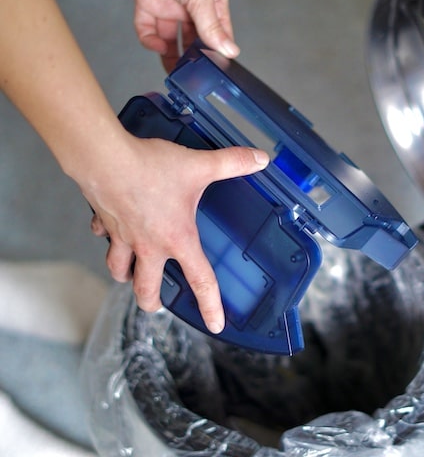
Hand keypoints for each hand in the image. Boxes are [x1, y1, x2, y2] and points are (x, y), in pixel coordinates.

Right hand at [86, 134, 268, 333]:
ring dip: (125, 275)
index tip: (215, 324)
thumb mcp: (200, 166)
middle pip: (146, 288)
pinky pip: (103, 237)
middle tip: (156, 304)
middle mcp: (149, 245)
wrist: (105, 159)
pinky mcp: (104, 221)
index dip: (211, 306)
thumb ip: (232, 163)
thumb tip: (260, 159)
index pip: (201, 280)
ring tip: (131, 274)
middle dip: (151, 301)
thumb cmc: (151, 168)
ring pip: (119, 269)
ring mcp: (123, 236)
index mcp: (177, 239)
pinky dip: (107, 238)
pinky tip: (110, 232)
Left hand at [132, 0, 238, 71]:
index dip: (215, 54)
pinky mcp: (148, 2)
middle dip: (190, 60)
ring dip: (168, 55)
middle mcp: (191, 8)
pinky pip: (146, 28)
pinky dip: (149, 39)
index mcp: (212, 5)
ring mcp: (169, 6)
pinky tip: (156, 46)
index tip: (214, 72)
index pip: (217, 36)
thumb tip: (230, 50)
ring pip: (169, 39)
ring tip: (172, 71)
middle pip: (192, 42)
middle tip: (190, 79)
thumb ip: (213, 27)